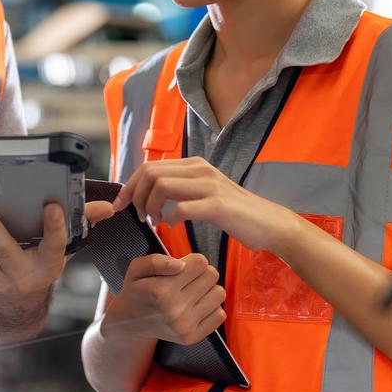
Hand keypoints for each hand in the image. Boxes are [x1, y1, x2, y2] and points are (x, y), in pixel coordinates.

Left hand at [0, 200, 111, 314]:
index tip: (52, 205)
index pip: (55, 244)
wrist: (18, 307)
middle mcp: (23, 275)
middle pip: (6, 252)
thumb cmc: (41, 266)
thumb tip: (108, 208)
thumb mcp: (64, 250)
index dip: (55, 226)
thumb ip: (81, 224)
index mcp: (48, 264)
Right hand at [102, 251, 225, 346]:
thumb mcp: (137, 268)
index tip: (183, 267)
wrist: (129, 322)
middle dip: (201, 273)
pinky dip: (210, 308)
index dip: (193, 261)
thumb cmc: (137, 290)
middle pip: (212, 275)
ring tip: (192, 293)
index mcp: (161, 290)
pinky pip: (220, 315)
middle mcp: (174, 310)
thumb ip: (156, 261)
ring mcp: (184, 326)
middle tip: (187, 280)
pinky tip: (195, 307)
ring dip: (208, 290)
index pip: (201, 263)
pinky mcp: (191, 338)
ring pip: (219, 294)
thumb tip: (181, 265)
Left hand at [115, 157, 295, 254]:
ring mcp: (210, 186)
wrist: (270, 224)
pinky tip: (173, 226)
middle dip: (135, 196)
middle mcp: (201, 170)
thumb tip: (152, 192)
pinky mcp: (218, 206)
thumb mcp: (206, 193)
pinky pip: (181, 207)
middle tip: (138, 216)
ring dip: (149, 207)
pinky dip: (170, 218)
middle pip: (151, 173)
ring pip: (162, 186)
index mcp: (195, 165)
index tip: (121, 205)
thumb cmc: (236, 213)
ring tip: (154, 222)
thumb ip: (182, 188)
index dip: (129, 186)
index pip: (149, 166)